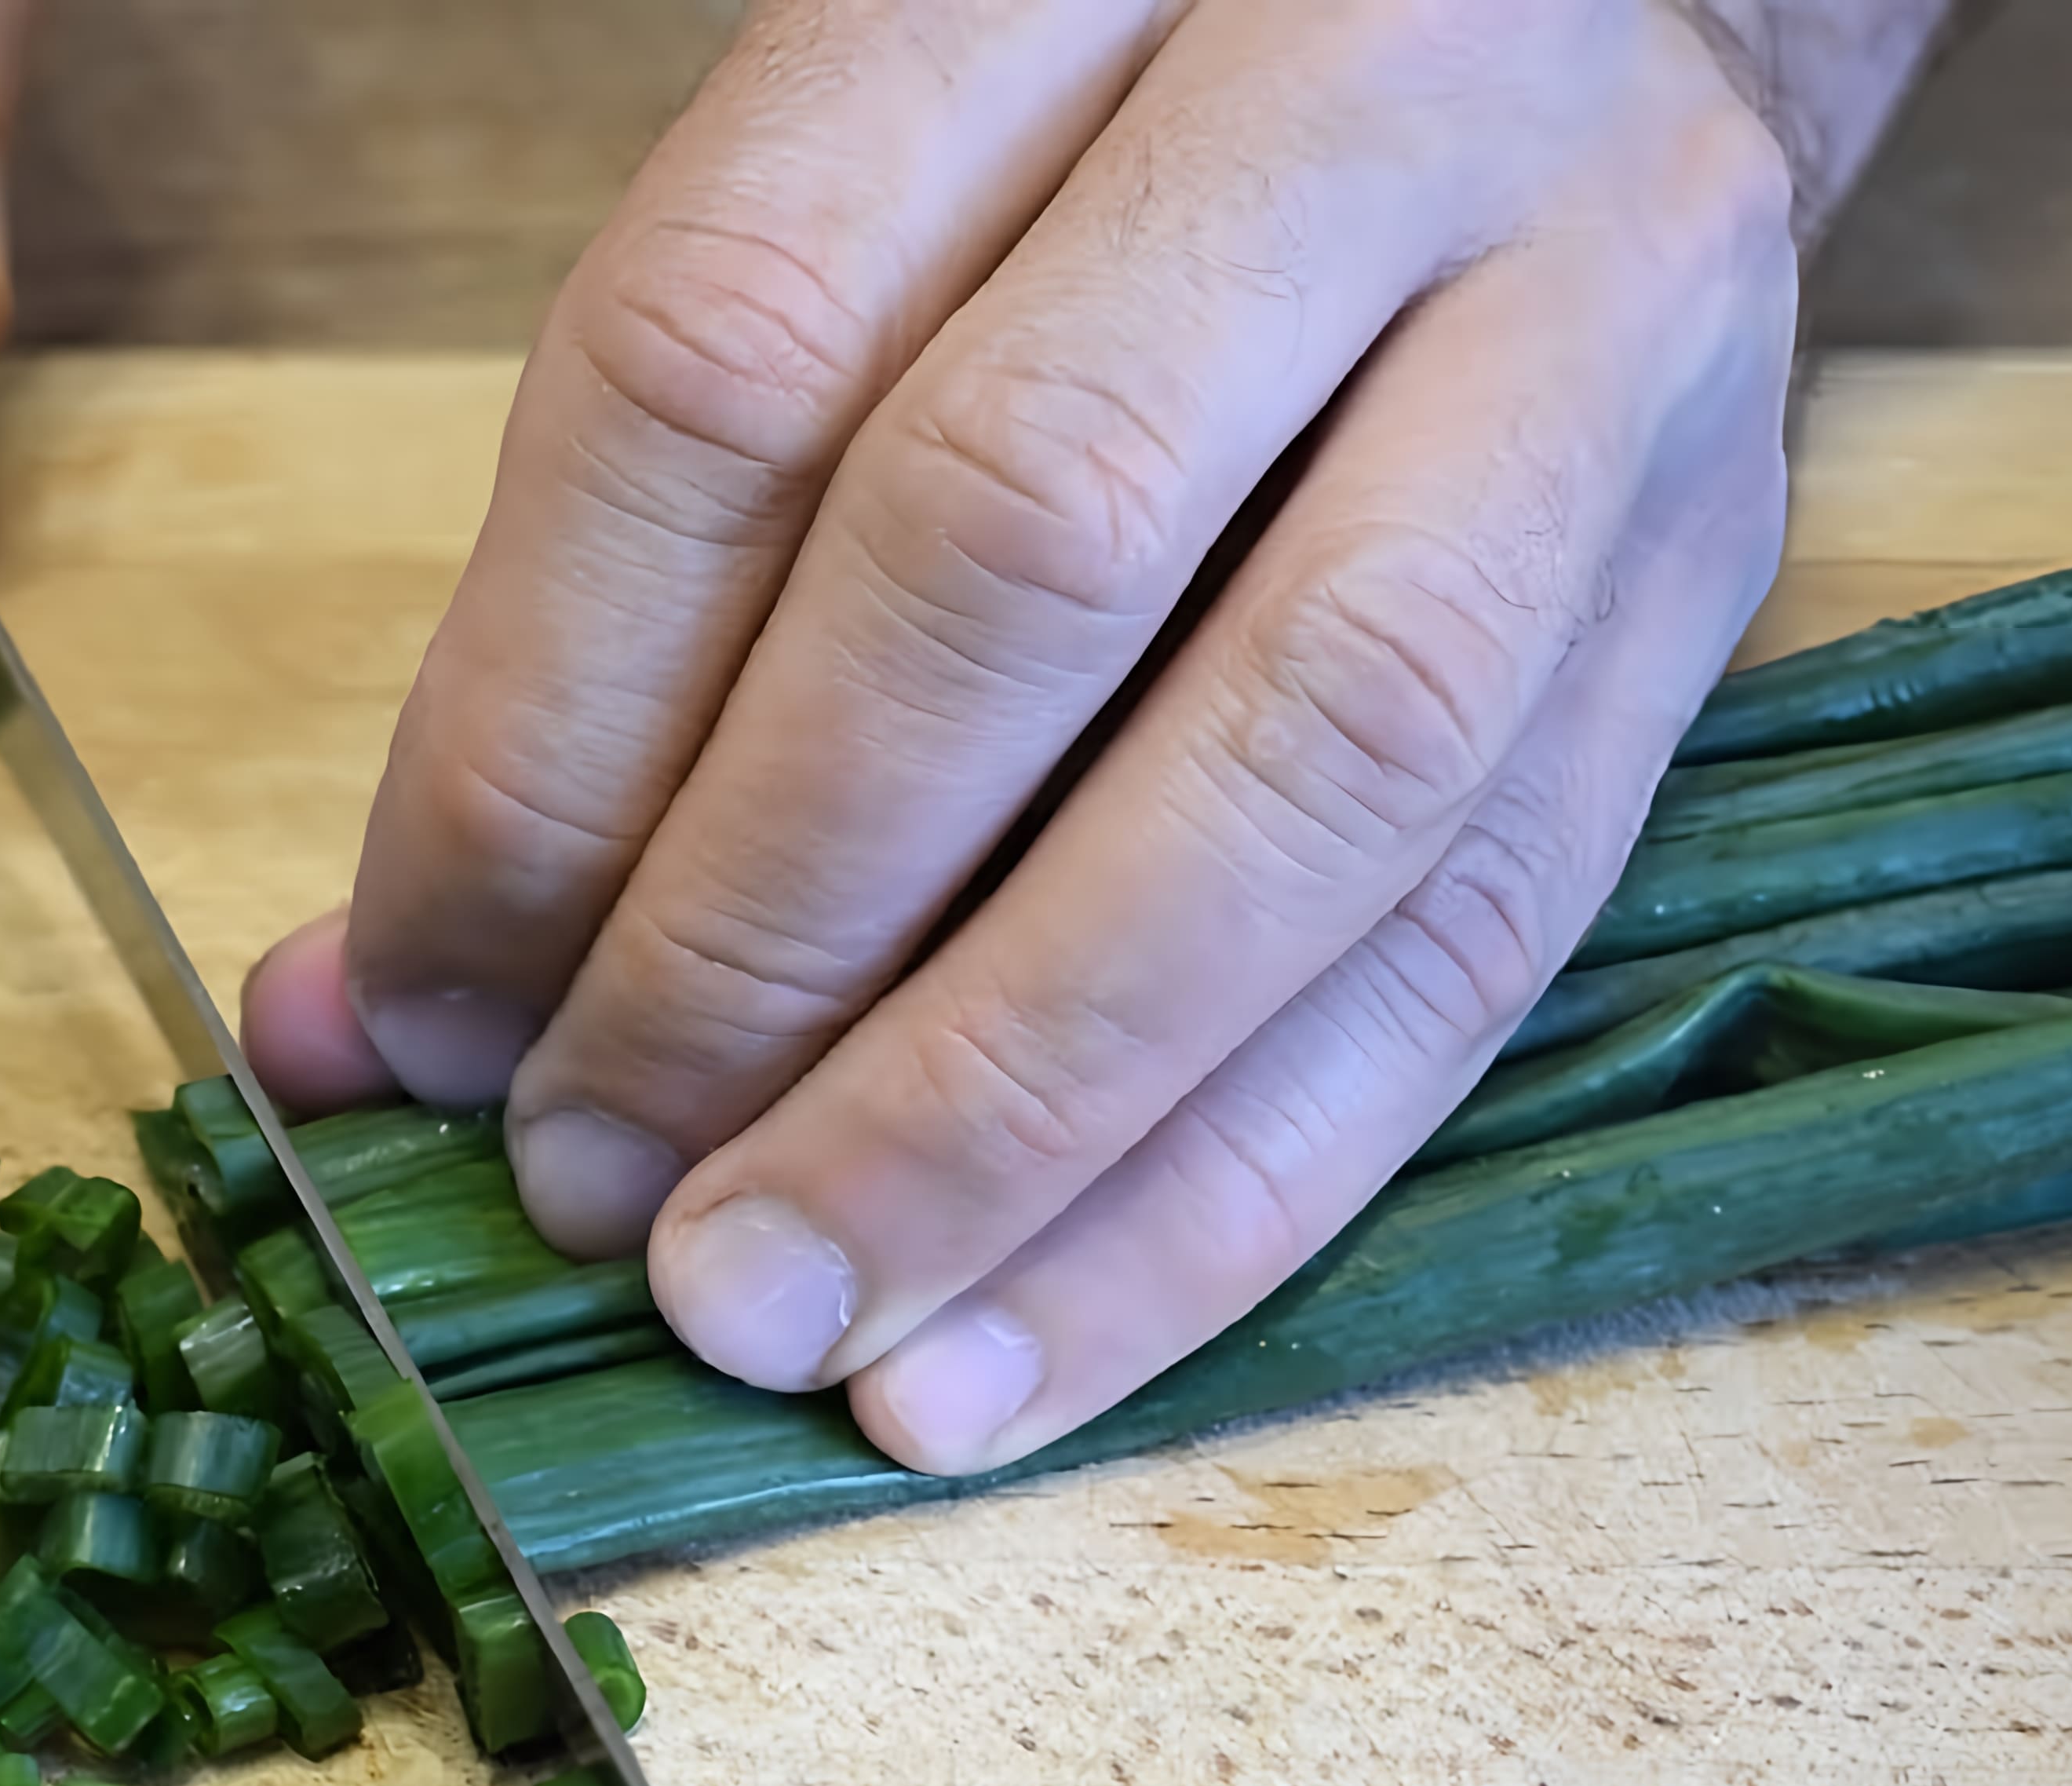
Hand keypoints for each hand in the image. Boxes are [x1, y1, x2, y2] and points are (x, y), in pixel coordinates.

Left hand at [247, 0, 1951, 1474]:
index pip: (726, 358)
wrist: (1610, 5)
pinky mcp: (1709, 579)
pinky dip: (1218, 1196)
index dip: (539, 728)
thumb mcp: (839, 245)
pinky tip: (1014, 1363)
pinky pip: (1472, 945)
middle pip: (1010, 549)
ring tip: (783, 1323)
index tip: (419, 1003)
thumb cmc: (1107, 161)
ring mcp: (1594, 330)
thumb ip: (609, 582)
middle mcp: (1359, 93)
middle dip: (764, 938)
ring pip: (1298, 772)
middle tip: (588, 1189)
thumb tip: (362, 1018)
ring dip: (999, 1115)